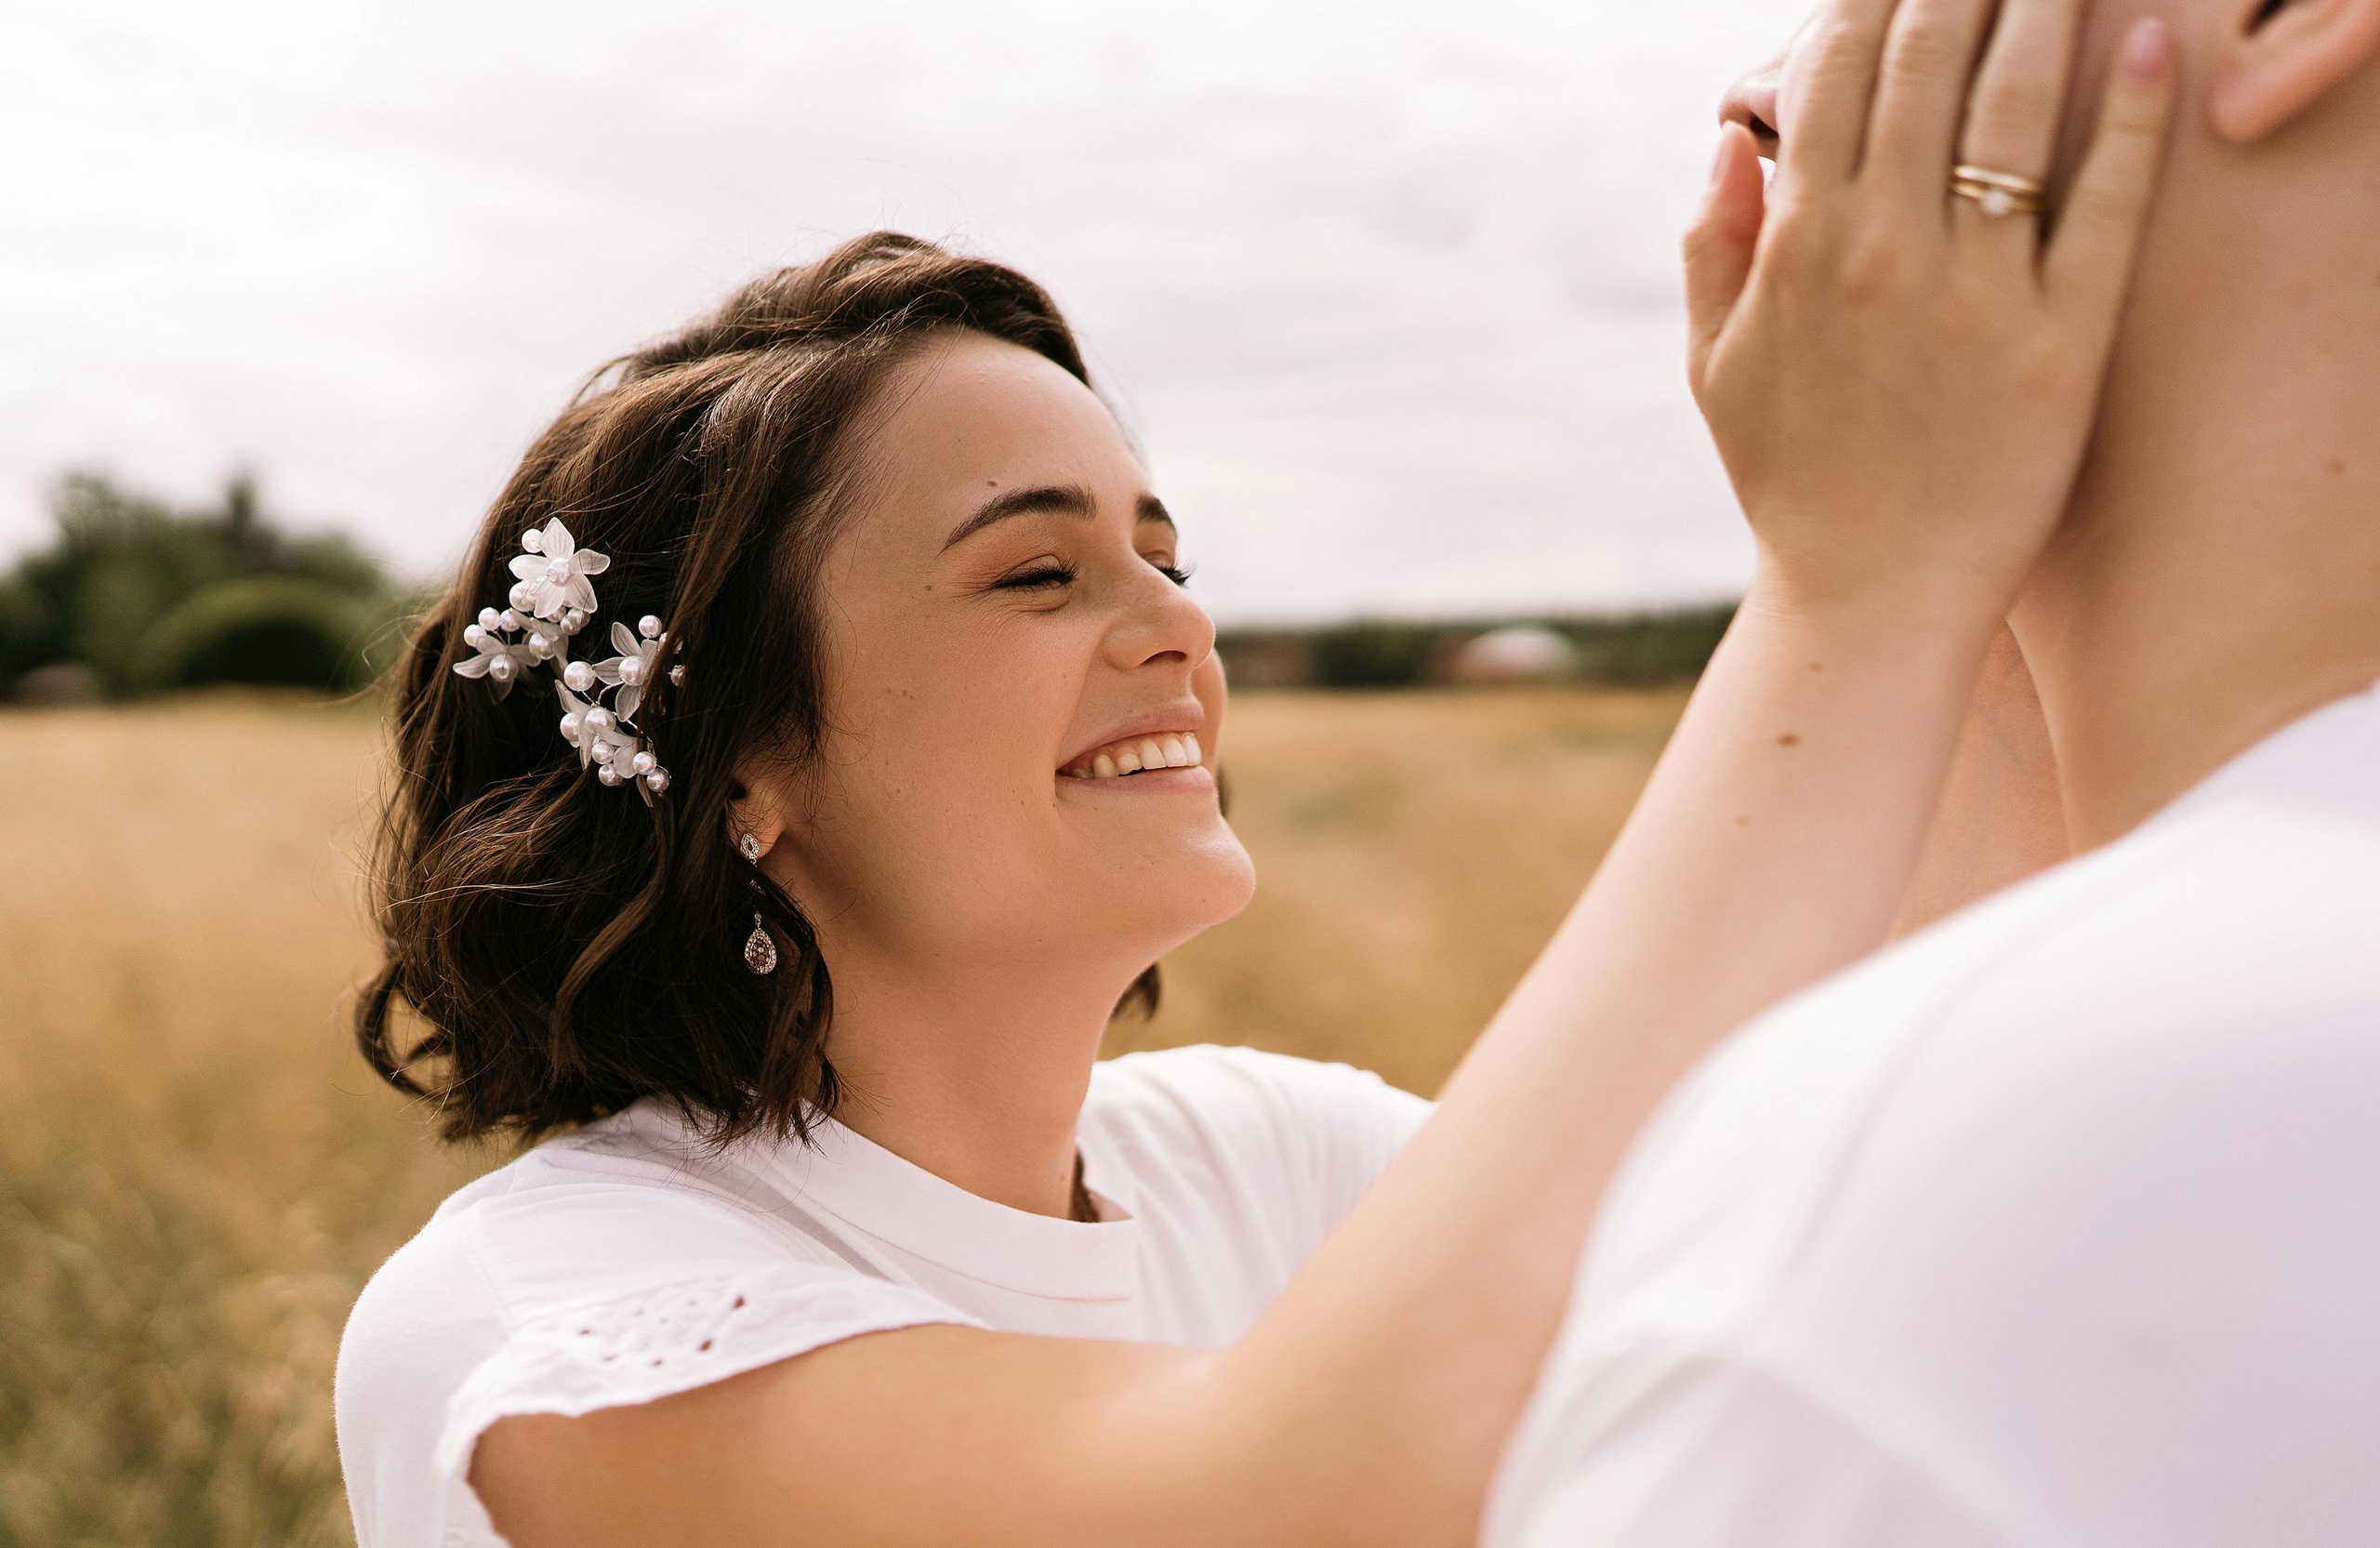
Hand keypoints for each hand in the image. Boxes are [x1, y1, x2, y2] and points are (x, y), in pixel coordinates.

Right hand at [1685, 0, 2175, 632]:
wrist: (1869, 599)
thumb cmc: (1790, 483)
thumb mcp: (1712, 367)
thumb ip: (1711, 246)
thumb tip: (1730, 138)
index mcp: (1797, 250)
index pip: (1831, 75)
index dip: (1859, 1)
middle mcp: (1884, 253)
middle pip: (1926, 64)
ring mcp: (1978, 293)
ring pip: (2013, 108)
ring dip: (2037, 12)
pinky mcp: (2063, 338)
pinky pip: (2103, 203)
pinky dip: (2127, 115)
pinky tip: (2143, 47)